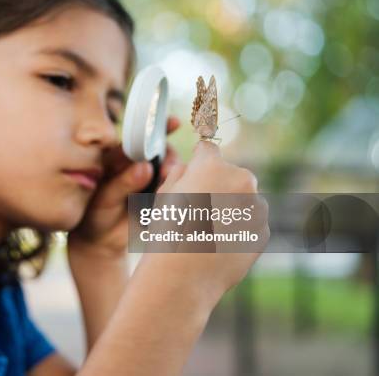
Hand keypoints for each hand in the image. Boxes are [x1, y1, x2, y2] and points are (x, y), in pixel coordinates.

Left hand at [68, 116, 184, 257]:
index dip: (156, 127)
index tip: (173, 123)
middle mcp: (138, 165)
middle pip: (161, 152)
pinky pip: (176, 191)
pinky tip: (177, 200)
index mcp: (119, 158)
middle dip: (169, 157)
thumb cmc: (94, 216)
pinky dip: (181, 192)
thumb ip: (122, 183)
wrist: (101, 243)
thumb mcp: (103, 200)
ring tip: (169, 186)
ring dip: (176, 176)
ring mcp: (152, 181)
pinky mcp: (162, 198)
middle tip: (167, 170)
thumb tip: (145, 167)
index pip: (138, 138)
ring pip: (172, 171)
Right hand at [150, 140, 268, 293]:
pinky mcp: (263, 233)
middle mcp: (241, 181)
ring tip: (206, 231)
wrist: (183, 278)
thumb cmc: (168, 234)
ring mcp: (256, 208)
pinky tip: (217, 244)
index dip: (198, 159)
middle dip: (218, 185)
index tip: (194, 168)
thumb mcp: (163, 195)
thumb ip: (180, 173)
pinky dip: (238, 229)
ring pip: (243, 199)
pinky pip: (251, 223)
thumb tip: (191, 168)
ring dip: (230, 208)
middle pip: (231, 174)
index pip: (208, 149)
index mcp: (213, 166)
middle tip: (197, 209)